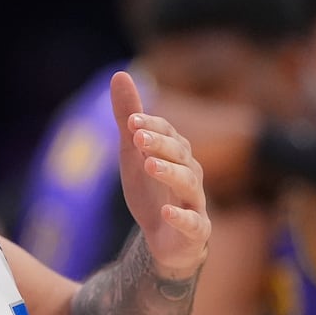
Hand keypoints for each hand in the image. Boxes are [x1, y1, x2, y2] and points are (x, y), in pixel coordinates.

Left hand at [112, 71, 209, 279]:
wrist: (164, 240)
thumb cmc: (152, 192)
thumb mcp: (133, 153)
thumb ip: (127, 118)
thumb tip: (120, 74)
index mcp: (177, 154)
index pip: (168, 133)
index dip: (151, 125)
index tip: (131, 120)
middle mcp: (190, 174)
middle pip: (180, 154)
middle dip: (160, 144)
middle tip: (138, 137)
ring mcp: (195, 202)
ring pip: (189, 184)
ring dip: (170, 173)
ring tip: (150, 165)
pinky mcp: (195, 231)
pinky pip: (193, 223)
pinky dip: (180, 217)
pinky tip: (166, 212)